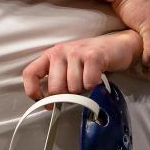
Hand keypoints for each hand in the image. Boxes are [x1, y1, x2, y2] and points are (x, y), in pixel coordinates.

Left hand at [23, 33, 139, 100]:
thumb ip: (58, 79)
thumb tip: (50, 103)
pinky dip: (94, 85)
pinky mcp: (92, 56)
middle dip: (66, 96)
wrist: (118, 45)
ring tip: (88, 79)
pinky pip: (88, 83)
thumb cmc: (92, 59)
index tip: (45, 103)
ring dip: (83, 90)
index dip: (33, 92)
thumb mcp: (69, 66)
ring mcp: (76, 52)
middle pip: (54, 88)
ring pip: (73, 88)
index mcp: (51, 55)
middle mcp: (60, 51)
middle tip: (77, 90)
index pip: (30, 73)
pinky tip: (97, 77)